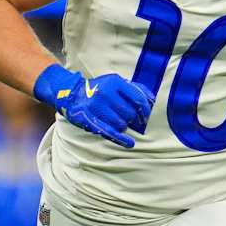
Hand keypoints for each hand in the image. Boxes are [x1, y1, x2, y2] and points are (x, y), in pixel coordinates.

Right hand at [33, 64, 150, 149]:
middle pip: (130, 113)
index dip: (145, 110)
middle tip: (129, 120)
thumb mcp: (116, 82)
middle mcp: (105, 92)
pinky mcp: (89, 118)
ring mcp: (96, 106)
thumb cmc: (100, 89)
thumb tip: (152, 99)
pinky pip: (109, 131)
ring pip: (121, 124)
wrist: (72, 94)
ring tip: (116, 121)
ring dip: (123, 126)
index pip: (138, 99)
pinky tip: (129, 143)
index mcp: (115, 82)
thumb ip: (135, 88)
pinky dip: (121, 138)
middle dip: (133, 119)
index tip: (145, 116)